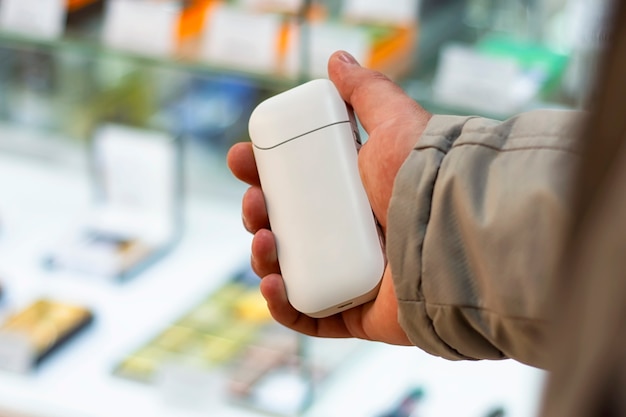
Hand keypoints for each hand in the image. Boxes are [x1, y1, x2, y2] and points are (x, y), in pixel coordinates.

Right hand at [227, 51, 430, 344]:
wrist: (454, 230)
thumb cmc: (423, 175)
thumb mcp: (391, 122)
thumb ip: (365, 90)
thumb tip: (337, 58)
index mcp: (352, 194)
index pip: (296, 185)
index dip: (263, 173)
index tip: (243, 159)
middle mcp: (349, 234)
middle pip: (286, 229)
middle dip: (257, 214)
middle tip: (255, 204)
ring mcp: (350, 276)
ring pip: (290, 271)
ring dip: (262, 257)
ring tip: (263, 241)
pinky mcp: (355, 314)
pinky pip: (307, 316)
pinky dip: (282, 304)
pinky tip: (271, 284)